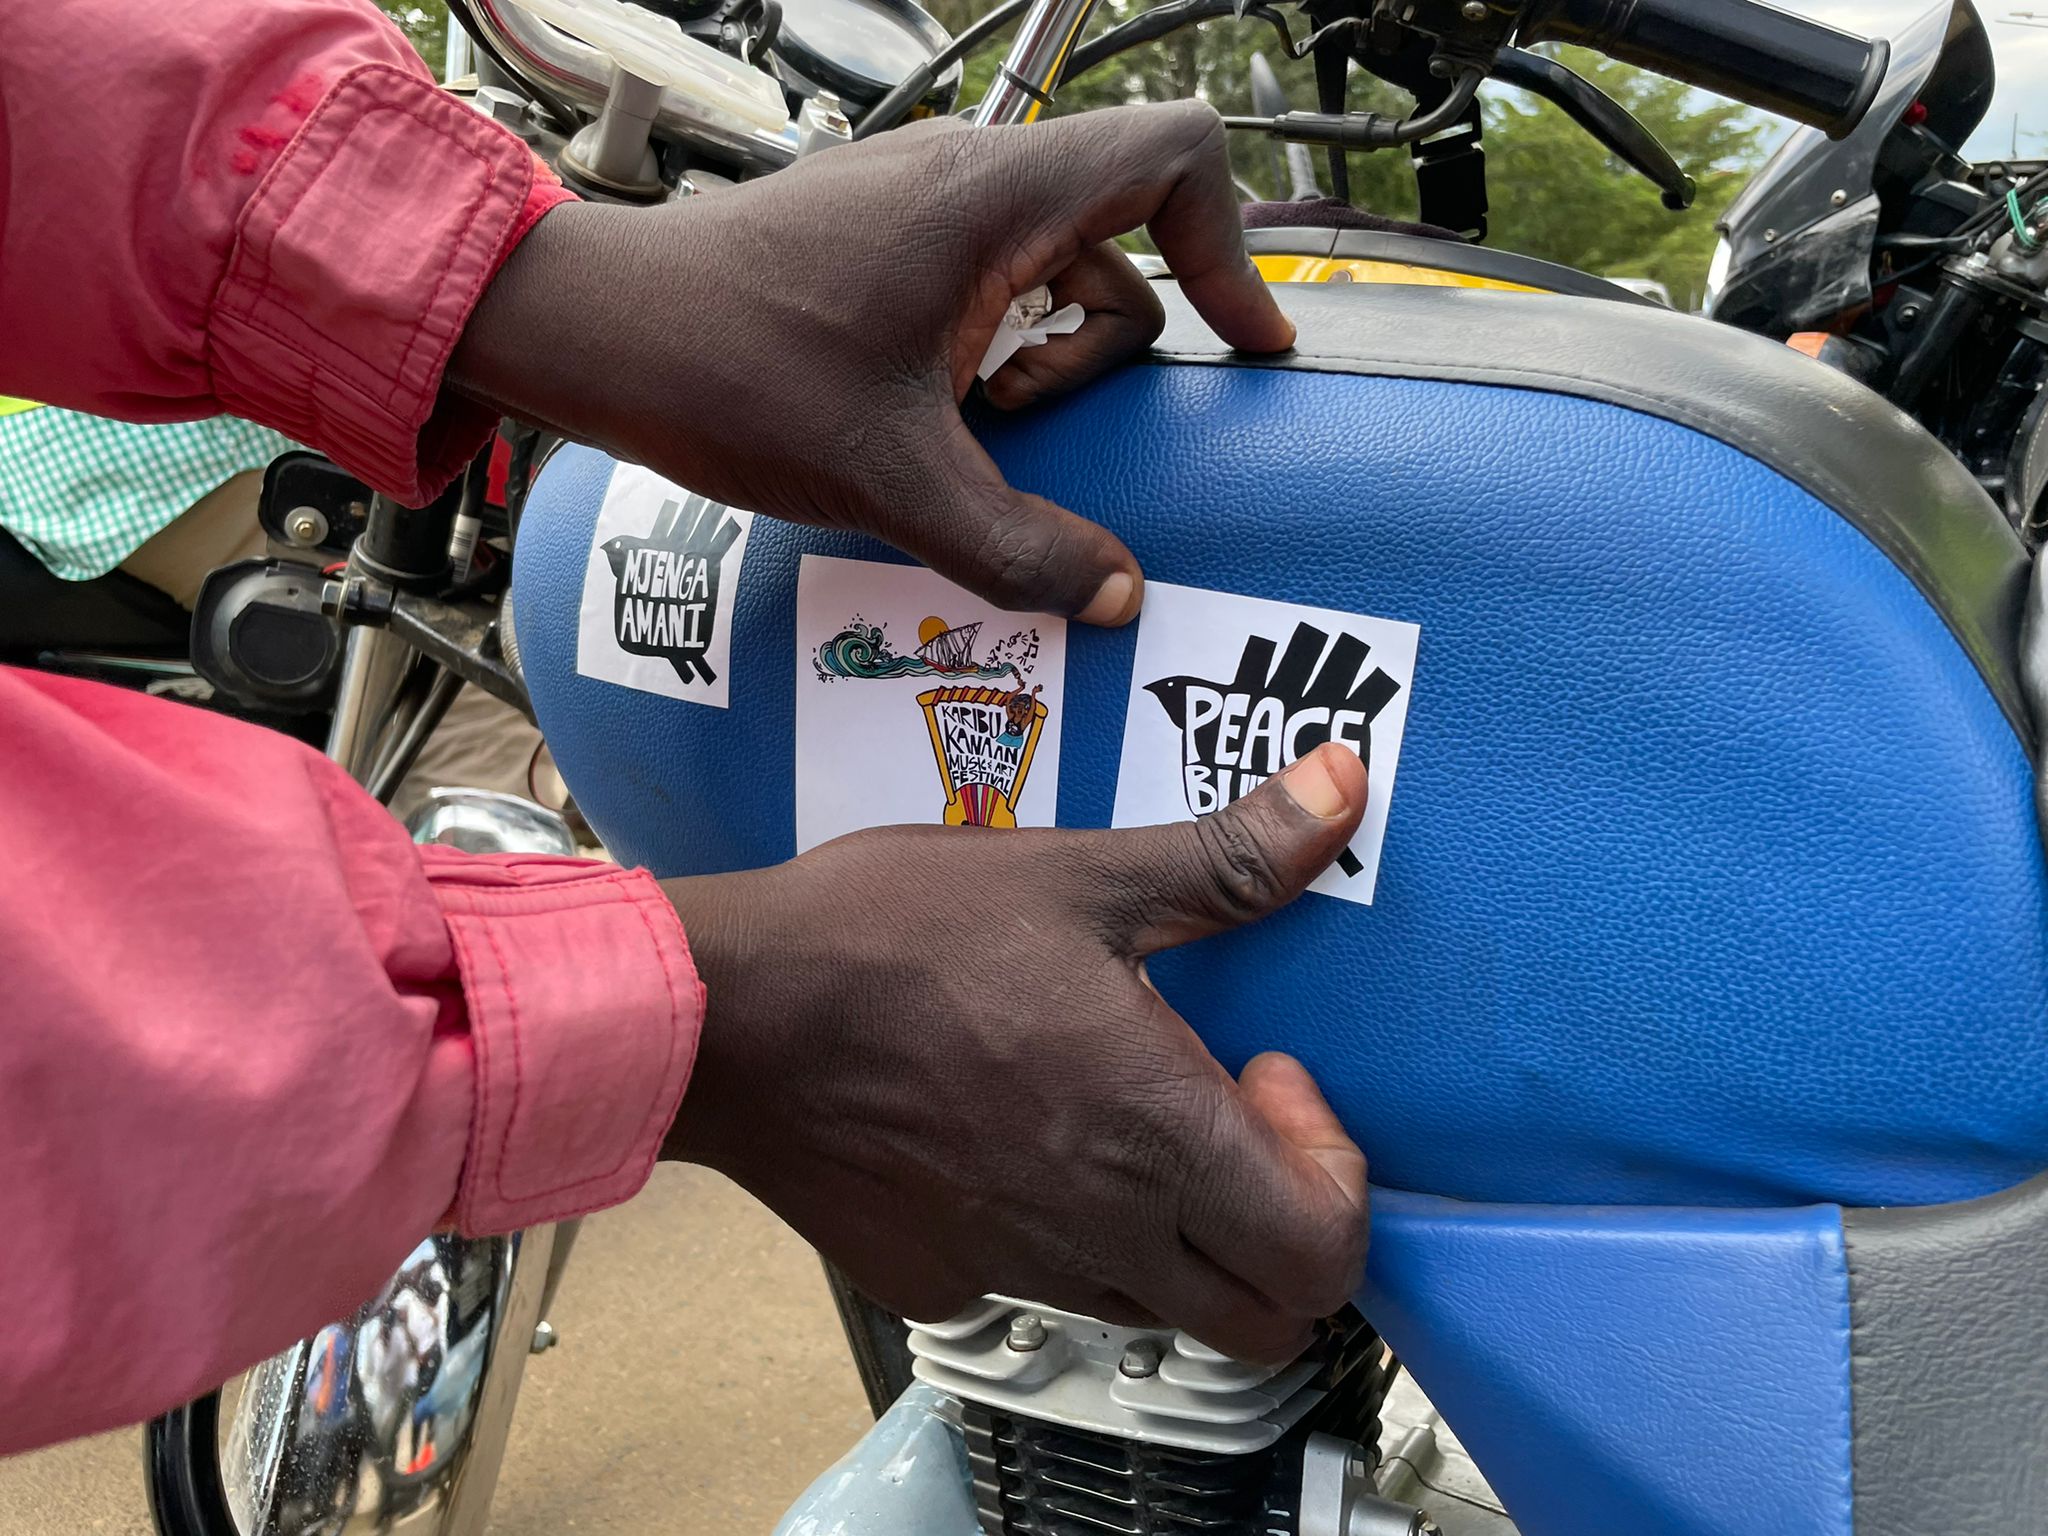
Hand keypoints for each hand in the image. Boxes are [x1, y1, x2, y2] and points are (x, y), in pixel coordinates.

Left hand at [450, 102, 1292, 626]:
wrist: (598, 331)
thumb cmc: (726, 367)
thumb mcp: (891, 476)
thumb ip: (1015, 543)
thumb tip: (1114, 593)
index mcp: (996, 198)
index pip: (1179, 158)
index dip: (1235, 250)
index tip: (1249, 345)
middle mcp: (972, 180)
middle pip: (1125, 242)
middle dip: (1104, 350)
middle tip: (1022, 418)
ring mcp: (927, 205)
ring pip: (1056, 272)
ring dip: (1043, 360)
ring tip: (963, 424)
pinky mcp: (890, 241)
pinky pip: (994, 287)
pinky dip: (993, 353)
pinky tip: (930, 417)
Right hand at [661, 745, 1370, 1363]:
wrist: (727, 1017)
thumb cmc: (892, 940)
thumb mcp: (1076, 876)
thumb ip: (1225, 858)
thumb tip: (1342, 791)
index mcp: (1155, 1134)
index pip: (1324, 1253)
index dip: (1335, 1177)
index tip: (1270, 1073)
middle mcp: (1100, 1231)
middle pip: (1267, 1319)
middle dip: (1284, 1231)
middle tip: (1232, 1119)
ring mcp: (1016, 1272)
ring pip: (1159, 1310)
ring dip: (1181, 1234)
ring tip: (1125, 1116)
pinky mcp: (940, 1283)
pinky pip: (1040, 1290)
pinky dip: (1064, 1238)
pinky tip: (1011, 1136)